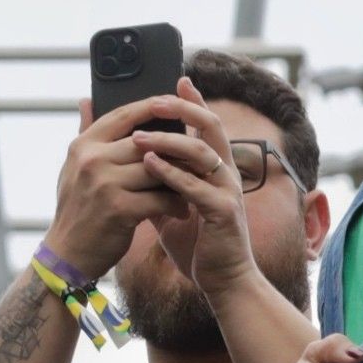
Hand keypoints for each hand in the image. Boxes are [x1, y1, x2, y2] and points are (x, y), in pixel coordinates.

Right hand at [40, 96, 184, 279]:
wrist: (67, 255)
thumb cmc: (77, 209)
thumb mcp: (73, 167)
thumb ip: (84, 132)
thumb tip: (86, 99)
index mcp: (83, 145)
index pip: (124, 115)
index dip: (153, 107)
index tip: (176, 105)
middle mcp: (91, 160)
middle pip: (147, 141)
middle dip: (173, 148)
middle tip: (196, 154)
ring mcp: (104, 183)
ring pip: (158, 168)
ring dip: (179, 177)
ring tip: (193, 184)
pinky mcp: (119, 208)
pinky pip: (159, 197)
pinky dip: (175, 204)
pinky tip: (182, 210)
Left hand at [130, 82, 257, 294]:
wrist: (221, 282)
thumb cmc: (198, 245)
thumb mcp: (171, 208)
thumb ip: (158, 184)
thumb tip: (135, 163)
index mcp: (216, 170)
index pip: (207, 127)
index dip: (195, 103)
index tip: (177, 80)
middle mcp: (226, 175)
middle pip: (211, 128)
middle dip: (184, 110)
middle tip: (156, 100)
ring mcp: (227, 192)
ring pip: (201, 153)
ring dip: (169, 141)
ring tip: (138, 135)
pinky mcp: (223, 213)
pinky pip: (196, 186)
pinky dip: (170, 173)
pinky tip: (149, 165)